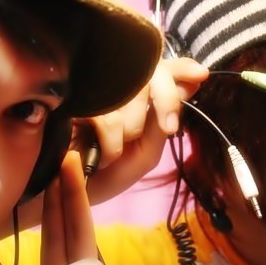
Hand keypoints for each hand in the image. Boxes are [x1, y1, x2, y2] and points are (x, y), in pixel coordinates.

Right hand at [81, 57, 207, 203]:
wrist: (65, 196)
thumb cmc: (104, 175)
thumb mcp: (145, 152)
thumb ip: (165, 119)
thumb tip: (193, 82)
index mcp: (132, 96)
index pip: (158, 68)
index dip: (181, 67)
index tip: (200, 74)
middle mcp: (112, 86)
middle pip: (151, 74)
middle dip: (164, 103)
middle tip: (161, 129)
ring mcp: (89, 90)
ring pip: (132, 96)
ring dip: (129, 134)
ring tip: (111, 152)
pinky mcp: (70, 102)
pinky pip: (109, 118)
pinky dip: (110, 146)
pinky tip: (96, 155)